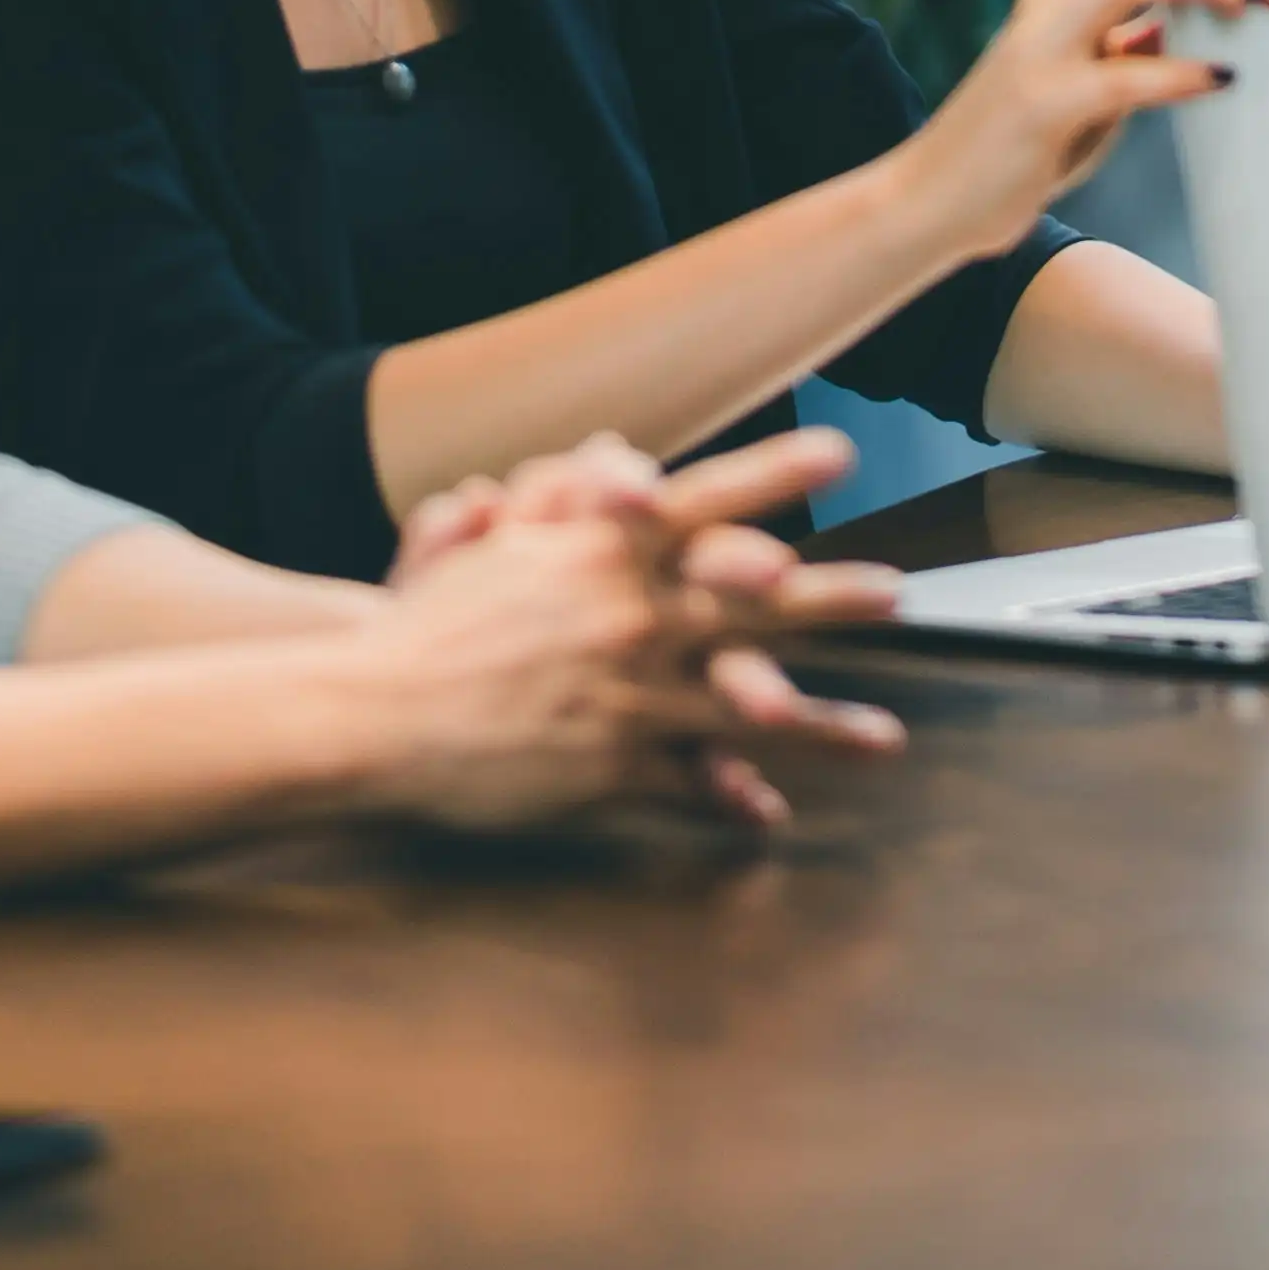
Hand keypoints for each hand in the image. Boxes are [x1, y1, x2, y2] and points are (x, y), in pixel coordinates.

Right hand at [365, 432, 903, 833]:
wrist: (369, 717)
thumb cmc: (423, 626)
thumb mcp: (485, 548)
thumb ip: (541, 508)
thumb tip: (580, 456)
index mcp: (605, 552)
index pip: (707, 499)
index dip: (777, 473)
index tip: (842, 453)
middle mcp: (633, 616)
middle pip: (755, 602)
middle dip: (835, 598)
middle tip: (899, 594)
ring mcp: (631, 695)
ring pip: (747, 705)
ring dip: (824, 723)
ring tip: (887, 737)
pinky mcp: (614, 766)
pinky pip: (692, 782)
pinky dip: (735, 800)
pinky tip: (776, 816)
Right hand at [891, 0, 1268, 250]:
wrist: (935, 200)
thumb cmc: (1025, 143)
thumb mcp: (1094, 85)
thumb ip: (1137, 46)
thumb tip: (1208, 22)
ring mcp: (1040, 45)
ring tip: (1260, 1)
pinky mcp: (1040, 102)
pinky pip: (1120, 76)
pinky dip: (1176, 73)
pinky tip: (1222, 81)